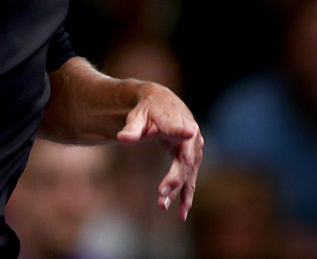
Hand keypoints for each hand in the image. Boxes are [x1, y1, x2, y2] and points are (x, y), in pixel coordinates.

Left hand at [116, 82, 203, 220]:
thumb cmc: (148, 110)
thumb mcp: (137, 116)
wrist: (162, 104)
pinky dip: (185, 196)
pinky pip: (189, 180)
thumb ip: (131, 128)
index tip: (189, 133)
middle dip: (174, 178)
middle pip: (185, 160)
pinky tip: (181, 212)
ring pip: (187, 174)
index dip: (182, 132)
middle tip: (161, 193)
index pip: (179, 129)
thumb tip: (121, 139)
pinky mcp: (192, 160)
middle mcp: (192, 136)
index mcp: (178, 121)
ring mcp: (195, 150)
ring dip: (178, 192)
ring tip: (163, 206)